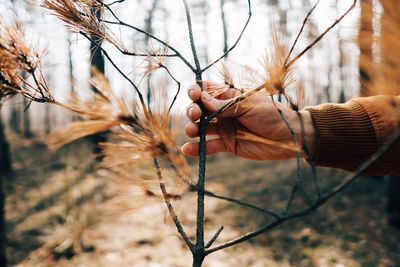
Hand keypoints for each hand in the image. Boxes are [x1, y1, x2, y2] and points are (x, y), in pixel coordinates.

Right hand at [181, 82, 315, 160]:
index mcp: (229, 97)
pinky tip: (187, 149)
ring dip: (192, 128)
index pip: (206, 90)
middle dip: (192, 110)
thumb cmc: (273, 114)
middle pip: (199, 109)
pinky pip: (209, 146)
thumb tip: (201, 99)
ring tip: (192, 131)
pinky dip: (197, 148)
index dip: (196, 91)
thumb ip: (224, 106)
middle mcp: (223, 112)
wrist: (289, 137)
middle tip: (195, 116)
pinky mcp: (227, 144)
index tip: (194, 96)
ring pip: (201, 127)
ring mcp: (224, 128)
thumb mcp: (248, 106)